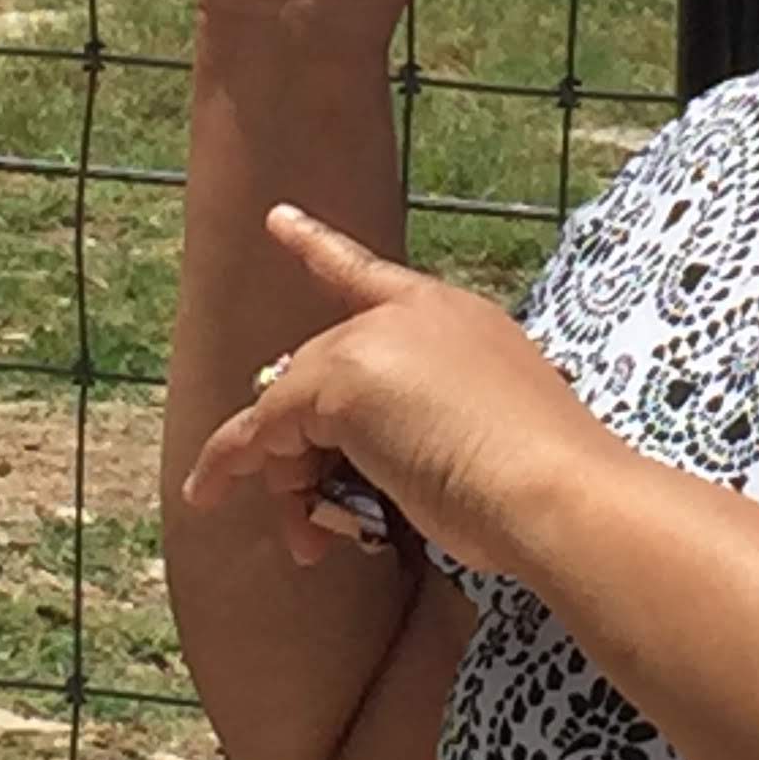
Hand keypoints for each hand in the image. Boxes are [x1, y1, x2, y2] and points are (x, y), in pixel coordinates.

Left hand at [182, 203, 613, 572]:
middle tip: (316, 522)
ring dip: (288, 478)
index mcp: (455, 316)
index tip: (276, 218)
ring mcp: (373, 343)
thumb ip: (421, 424)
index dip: (318, 248)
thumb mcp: (480, 432)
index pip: (371, 275)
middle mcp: (411, 314)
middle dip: (306, 449)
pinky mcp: (338, 383)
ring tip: (312, 541)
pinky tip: (204, 491)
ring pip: (292, 407)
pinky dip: (229, 463)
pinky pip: (261, 430)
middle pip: (320, 371)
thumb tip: (357, 465)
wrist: (554, 487)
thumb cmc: (541, 480)